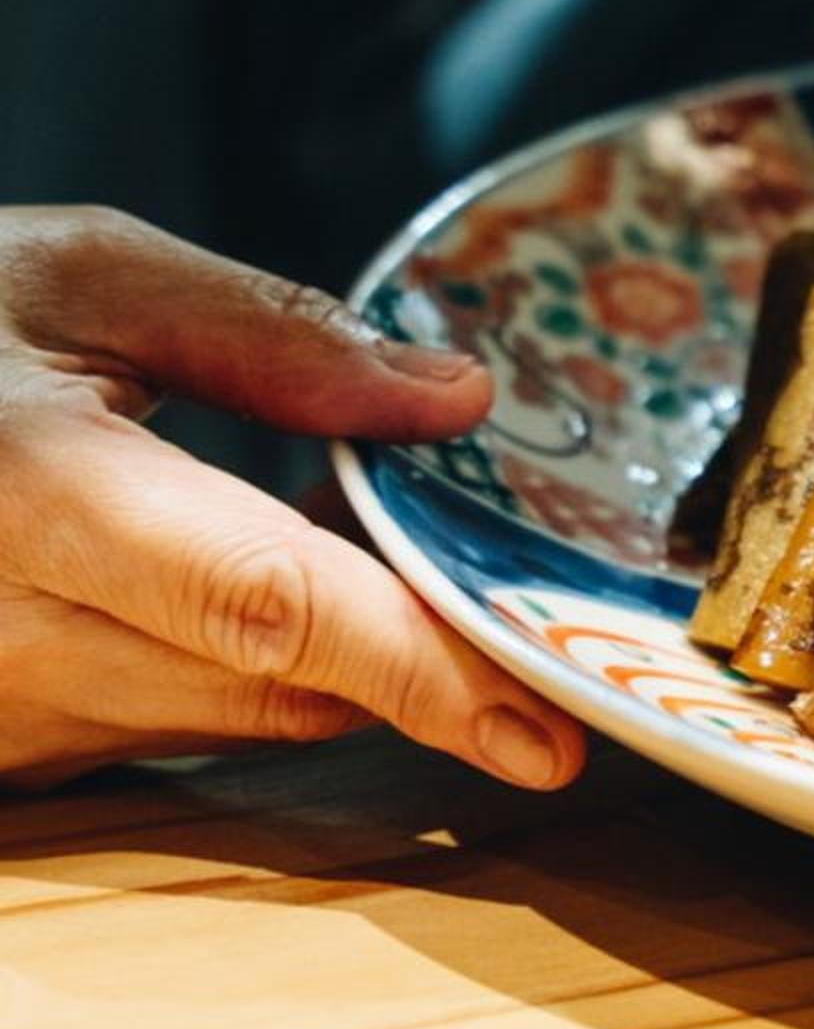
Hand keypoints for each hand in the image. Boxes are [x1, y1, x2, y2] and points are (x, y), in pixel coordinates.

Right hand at [0, 208, 585, 793]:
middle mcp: (5, 639)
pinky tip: (211, 575)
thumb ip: (276, 337)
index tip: (545, 730)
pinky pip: (176, 727)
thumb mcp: (74, 272)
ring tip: (306, 528)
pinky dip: (236, 664)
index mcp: (26, 495)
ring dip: (320, 648)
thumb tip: (458, 399)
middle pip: (286, 685)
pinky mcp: (2, 756)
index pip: (264, 605)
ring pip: (245, 717)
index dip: (418, 669)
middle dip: (404, 638)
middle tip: (473, 560)